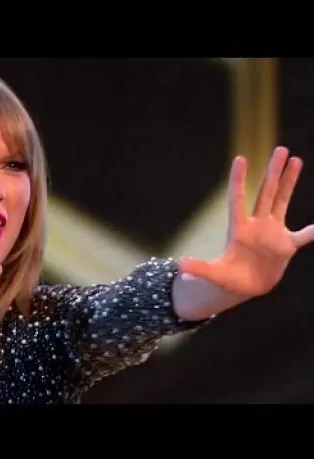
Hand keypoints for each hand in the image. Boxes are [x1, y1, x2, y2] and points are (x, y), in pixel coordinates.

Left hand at [179, 146, 313, 298]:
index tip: (240, 158)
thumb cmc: (226, 280)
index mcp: (239, 230)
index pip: (238, 199)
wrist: (243, 287)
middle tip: (280, 148)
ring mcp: (272, 233)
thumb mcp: (213, 274)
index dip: (238, 180)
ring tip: (295, 160)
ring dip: (289, 182)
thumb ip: (199, 268)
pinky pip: (304, 236)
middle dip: (273, 172)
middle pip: (265, 193)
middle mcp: (257, 226)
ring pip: (282, 201)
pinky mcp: (285, 246)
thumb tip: (179, 265)